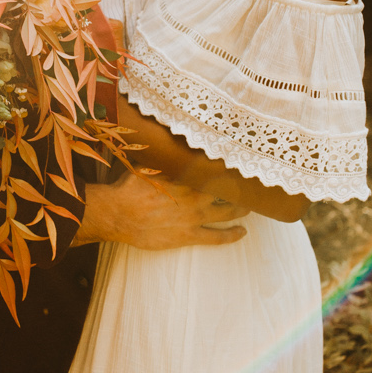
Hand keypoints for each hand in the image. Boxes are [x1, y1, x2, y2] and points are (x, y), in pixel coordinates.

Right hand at [120, 110, 305, 224]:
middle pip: (227, 188)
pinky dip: (232, 235)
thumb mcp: (146, 163)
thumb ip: (163, 155)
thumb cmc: (128, 187)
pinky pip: (216, 237)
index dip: (230, 163)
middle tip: (255, 182)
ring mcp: (194, 217)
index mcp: (186, 175)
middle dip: (242, 185)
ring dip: (242, 208)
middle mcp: (195, 195)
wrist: (116, 214)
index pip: (215, 166)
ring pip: (227, 211)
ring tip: (253, 205)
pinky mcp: (189, 235)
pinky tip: (243, 232)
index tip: (244, 156)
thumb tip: (169, 136)